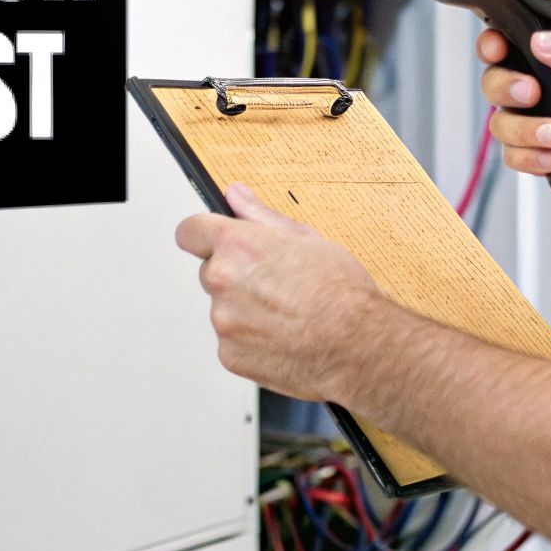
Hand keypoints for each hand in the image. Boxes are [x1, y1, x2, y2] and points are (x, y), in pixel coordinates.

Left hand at [174, 182, 386, 402]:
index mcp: (238, 245)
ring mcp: (224, 321)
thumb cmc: (342, 293)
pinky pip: (231, 341)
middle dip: (234, 275)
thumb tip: (236, 195)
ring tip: (285, 313)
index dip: (203, 235)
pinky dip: (250, 340)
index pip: (190, 231)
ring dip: (243, 310)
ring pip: (223, 309)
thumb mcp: (306, 239)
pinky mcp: (230, 355)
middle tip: (274, 284)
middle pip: (210, 272)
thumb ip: (260, 216)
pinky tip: (282, 335)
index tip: (211, 241)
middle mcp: (223, 281)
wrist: (360, 345)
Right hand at [478, 29, 550, 236]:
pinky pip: (513, 157)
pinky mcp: (543, 160)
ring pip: (501, 123)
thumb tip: (545, 41)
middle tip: (532, 94)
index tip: (498, 49)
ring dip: (524, 130)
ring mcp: (545, 127)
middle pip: (498, 81)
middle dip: (506, 87)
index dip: (498, 43)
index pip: (522, 44)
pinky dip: (531, 159)